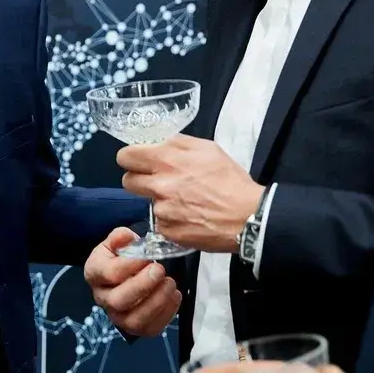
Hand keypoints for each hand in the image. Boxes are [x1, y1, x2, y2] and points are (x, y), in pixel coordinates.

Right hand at [83, 227, 181, 335]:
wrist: (125, 272)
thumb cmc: (121, 256)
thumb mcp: (117, 241)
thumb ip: (121, 237)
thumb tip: (127, 237)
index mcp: (95, 273)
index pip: (109, 273)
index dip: (130, 265)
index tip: (147, 256)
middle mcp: (102, 298)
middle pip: (118, 301)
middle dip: (142, 286)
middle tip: (159, 270)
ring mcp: (118, 316)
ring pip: (134, 320)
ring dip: (157, 302)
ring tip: (170, 283)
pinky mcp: (135, 328)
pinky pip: (150, 329)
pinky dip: (166, 314)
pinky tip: (174, 295)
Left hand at [119, 136, 264, 252]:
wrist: (247, 217)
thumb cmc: (231, 181)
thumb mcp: (207, 149)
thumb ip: (178, 143)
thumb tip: (159, 142)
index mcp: (167, 160)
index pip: (126, 156)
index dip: (131, 158)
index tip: (138, 161)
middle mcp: (159, 184)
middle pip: (128, 181)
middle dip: (139, 180)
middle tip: (157, 181)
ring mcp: (162, 209)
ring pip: (147, 202)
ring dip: (159, 200)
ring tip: (183, 201)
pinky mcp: (167, 230)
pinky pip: (160, 222)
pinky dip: (171, 219)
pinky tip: (189, 217)